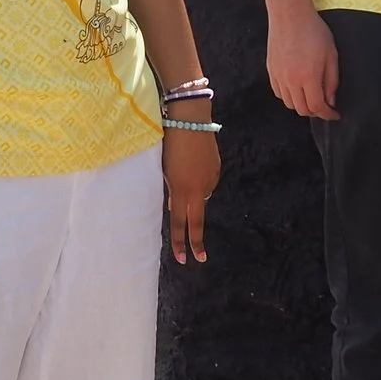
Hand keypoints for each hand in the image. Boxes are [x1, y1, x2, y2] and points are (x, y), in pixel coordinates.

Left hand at [163, 123, 218, 264]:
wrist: (189, 120)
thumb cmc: (168, 143)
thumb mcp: (164, 170)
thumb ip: (171, 190)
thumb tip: (177, 205)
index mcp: (181, 190)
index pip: (179, 223)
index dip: (180, 242)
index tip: (183, 259)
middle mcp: (198, 189)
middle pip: (197, 221)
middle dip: (196, 241)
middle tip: (200, 258)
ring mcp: (210, 179)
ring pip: (201, 196)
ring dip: (193, 195)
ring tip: (183, 171)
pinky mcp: (217, 170)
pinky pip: (207, 182)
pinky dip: (200, 181)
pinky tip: (194, 164)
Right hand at [266, 3, 340, 119]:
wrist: (289, 14)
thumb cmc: (314, 31)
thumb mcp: (331, 54)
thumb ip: (331, 80)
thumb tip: (330, 100)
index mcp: (308, 76)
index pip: (317, 107)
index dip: (328, 114)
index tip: (334, 114)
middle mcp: (291, 79)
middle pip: (301, 109)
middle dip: (316, 112)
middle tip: (325, 106)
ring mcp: (278, 75)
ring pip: (289, 103)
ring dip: (301, 105)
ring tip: (311, 97)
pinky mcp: (271, 70)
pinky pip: (279, 93)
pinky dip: (289, 96)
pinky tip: (297, 89)